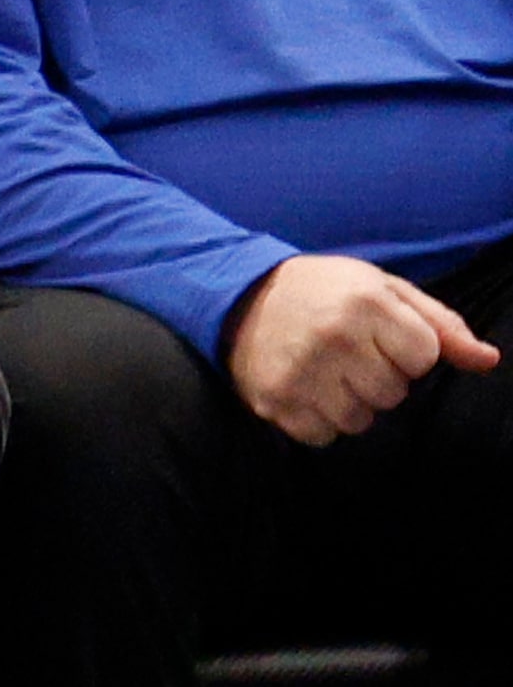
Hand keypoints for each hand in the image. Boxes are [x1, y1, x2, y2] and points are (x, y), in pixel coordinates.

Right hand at [225, 255, 497, 445]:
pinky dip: (317, 419)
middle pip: (393, 394)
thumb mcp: (380, 288)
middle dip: (376, 377)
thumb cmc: (322, 290)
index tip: (374, 334)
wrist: (236, 294)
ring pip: (361, 420)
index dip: (404, 350)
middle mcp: (334, 338)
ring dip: (348, 402)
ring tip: (323, 371)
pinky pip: (324, 435)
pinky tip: (303, 389)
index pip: (423, 358)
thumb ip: (440, 324)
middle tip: (344, 352)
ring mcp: (303, 372)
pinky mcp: (276, 401)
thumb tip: (488, 360)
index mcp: (366, 303)